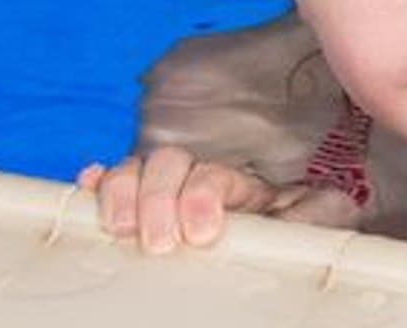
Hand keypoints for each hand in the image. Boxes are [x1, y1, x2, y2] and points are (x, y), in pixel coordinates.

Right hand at [77, 147, 294, 252]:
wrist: (292, 236)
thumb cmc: (302, 225)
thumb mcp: (319, 217)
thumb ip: (312, 213)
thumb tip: (300, 217)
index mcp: (241, 180)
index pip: (212, 173)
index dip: (200, 197)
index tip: (202, 234)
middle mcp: (198, 177)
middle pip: (166, 164)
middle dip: (156, 199)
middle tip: (158, 242)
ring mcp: (165, 190)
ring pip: (133, 170)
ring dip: (121, 193)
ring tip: (120, 228)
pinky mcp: (138, 208)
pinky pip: (110, 184)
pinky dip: (96, 184)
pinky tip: (86, 188)